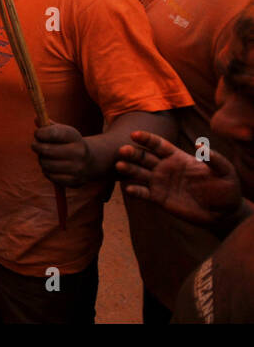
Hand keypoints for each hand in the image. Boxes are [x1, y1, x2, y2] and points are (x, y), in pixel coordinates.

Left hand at [31, 122, 93, 186]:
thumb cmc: (69, 143)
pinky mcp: (74, 181)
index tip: (37, 134)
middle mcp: (78, 152)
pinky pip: (50, 176)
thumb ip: (49, 126)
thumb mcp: (63, 131)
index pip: (53, 133)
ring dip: (41, 160)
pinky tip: (52, 167)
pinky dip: (47, 171)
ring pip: (46, 164)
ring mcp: (77, 168)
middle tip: (36, 145)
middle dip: (37, 147)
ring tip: (45, 157)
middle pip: (47, 150)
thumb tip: (36, 119)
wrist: (91, 161)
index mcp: (75, 137)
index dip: (41, 133)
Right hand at [115, 131, 242, 225]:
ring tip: (119, 166)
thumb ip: (213, 157)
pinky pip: (143, 193)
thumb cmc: (226, 187)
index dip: (146, 139)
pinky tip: (129, 189)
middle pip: (144, 157)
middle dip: (133, 153)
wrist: (224, 212)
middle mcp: (165, 168)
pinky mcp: (159, 199)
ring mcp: (160, 183)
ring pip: (139, 173)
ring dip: (128, 169)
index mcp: (177, 157)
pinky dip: (135, 191)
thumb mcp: (225, 170)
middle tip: (123, 150)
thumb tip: (198, 144)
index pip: (158, 144)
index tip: (135, 134)